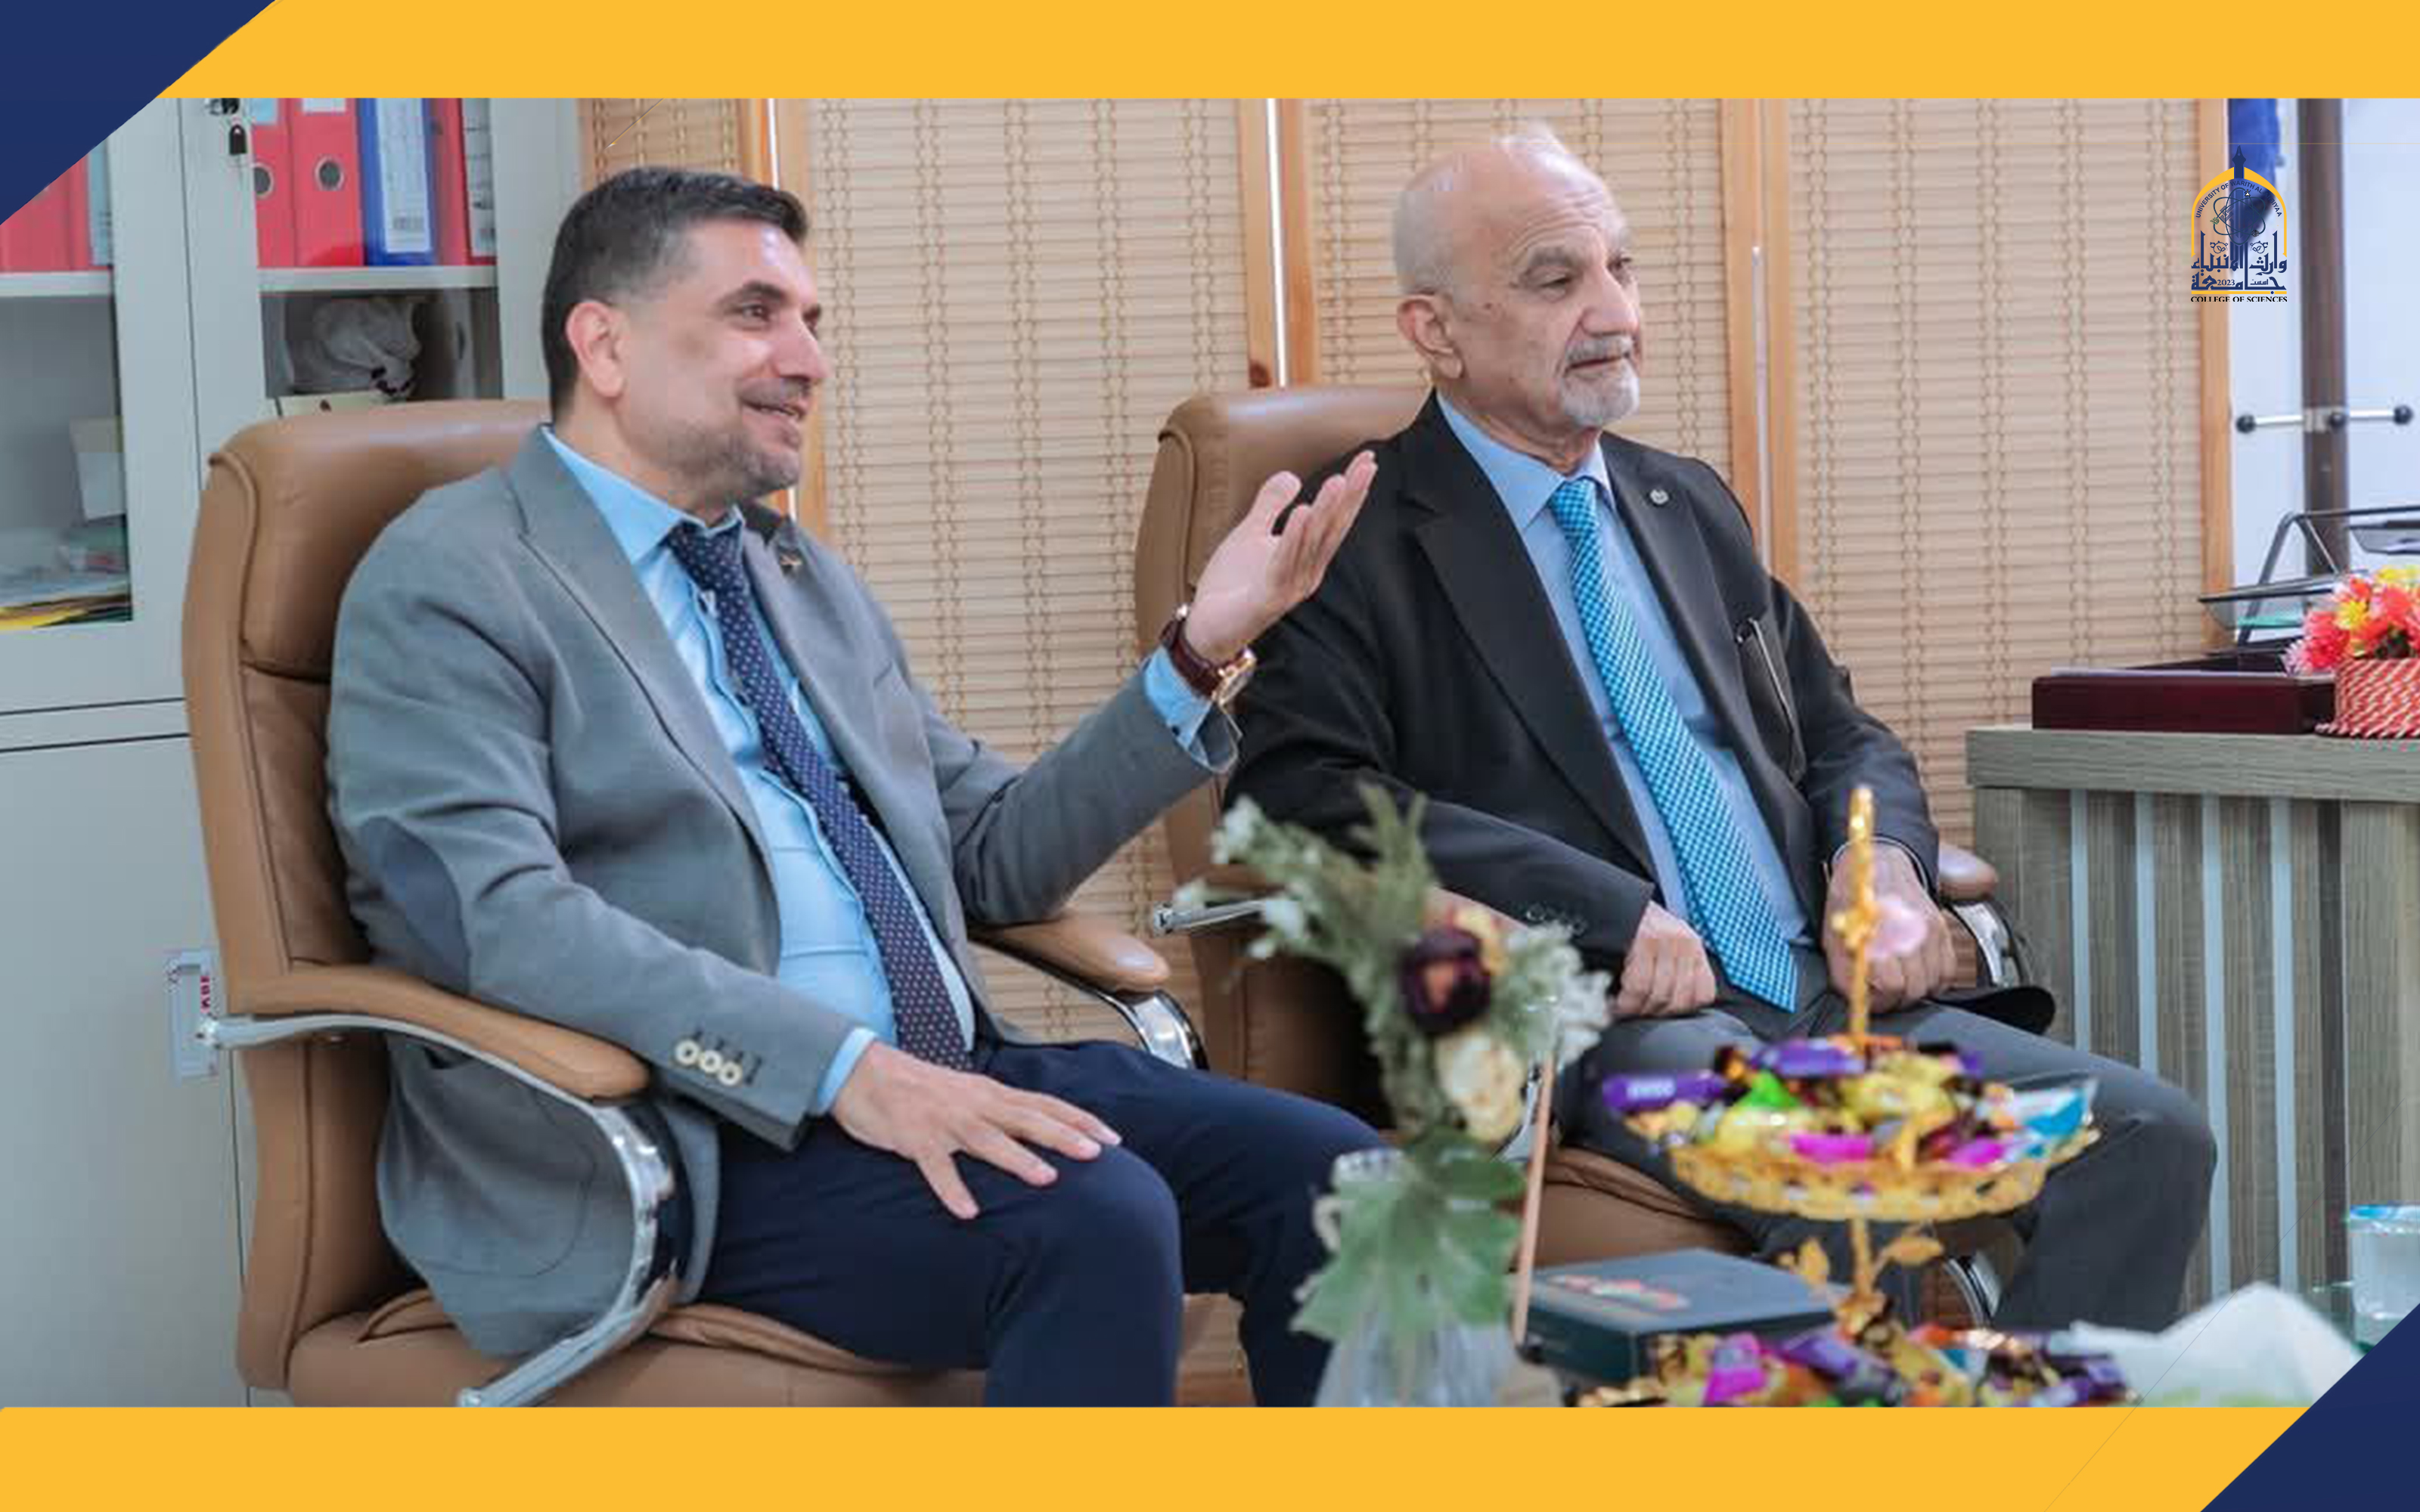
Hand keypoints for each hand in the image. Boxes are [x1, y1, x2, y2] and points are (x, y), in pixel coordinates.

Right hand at [828, 1042, 1120, 1218]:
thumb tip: (1033, 1128)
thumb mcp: (966, 1093)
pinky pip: (936, 1167)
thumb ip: (997, 1110)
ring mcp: (945, 1121)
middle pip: (1027, 1118)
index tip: (1113, 1139)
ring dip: (1018, 1159)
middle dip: (1063, 1136)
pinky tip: (967, 1212)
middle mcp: (975, 1104)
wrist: (862, 1070)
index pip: (1044, 1104)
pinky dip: (952, 1188)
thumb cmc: (917, 1088)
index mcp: (990, 1093)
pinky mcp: (915, 1138)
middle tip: (1097, 1154)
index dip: (1079, 1120)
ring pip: (988, 1139)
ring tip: (1047, 1179)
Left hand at [1181, 451, 1377, 664]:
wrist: (1208, 627)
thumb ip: (1270, 505)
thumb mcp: (1251, 534)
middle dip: (1349, 497)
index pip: (1334, 518)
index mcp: (1307, 557)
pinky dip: (1294, 539)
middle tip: (1366, 466)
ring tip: (1337, 482)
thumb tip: (1292, 475)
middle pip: (1332, 529)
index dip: (1352, 490)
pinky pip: (1283, 564)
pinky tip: (1303, 513)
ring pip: (1312, 544)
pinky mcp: (1269, 598)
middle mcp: (1307, 572)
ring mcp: (1290, 587)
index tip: (1368, 460)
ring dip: (1325, 511)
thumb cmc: (1233, 585)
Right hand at [1610, 902, 1717, 1019]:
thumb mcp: (1667, 945)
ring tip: (1624, 1010)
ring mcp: (1667, 941)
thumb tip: (1671, 1007)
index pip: (1704, 993)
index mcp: (1695, 948)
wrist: (1615, 900)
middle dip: (1656, 1014)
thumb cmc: (1638, 927)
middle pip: (1679, 999)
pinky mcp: (1645, 940)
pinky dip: (1626, 1002)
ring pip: (1659, 995)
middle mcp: (1686, 943)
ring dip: (1638, 1010)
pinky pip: (1638, 986)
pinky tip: (1617, 1003)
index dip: (1683, 1011)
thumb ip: (1675, 970)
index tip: (1662, 1014)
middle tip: (1638, 1015)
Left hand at [1823, 844, 1955, 1012]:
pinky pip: (1948, 969)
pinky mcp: (1941, 928)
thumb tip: (1857, 999)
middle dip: (1898, 999)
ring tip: (1900, 981)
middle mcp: (1908, 930)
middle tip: (1885, 993)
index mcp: (1877, 931)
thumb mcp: (1834, 935)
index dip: (1881, 1000)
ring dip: (1917, 989)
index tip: (1873, 998)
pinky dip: (1936, 979)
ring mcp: (1928, 929)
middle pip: (1915, 988)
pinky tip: (1918, 974)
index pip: (1892, 985)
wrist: (1878, 865)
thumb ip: (1844, 971)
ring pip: (1933, 982)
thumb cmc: (1852, 901)